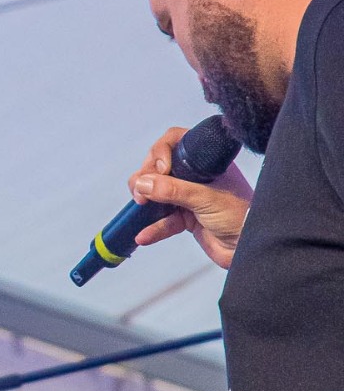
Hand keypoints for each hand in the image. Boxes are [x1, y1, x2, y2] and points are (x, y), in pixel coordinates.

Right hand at [129, 126, 252, 269]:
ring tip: (139, 207)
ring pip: (158, 194)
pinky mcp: (187, 219)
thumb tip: (143, 183)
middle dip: (146, 177)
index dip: (161, 151)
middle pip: (160, 167)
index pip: (176, 142)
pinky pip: (164, 221)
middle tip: (142, 192)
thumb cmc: (241, 217)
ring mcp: (191, 197)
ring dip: (146, 201)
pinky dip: (153, 228)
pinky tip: (144, 235)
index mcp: (207, 162)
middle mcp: (197, 176)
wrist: (251, 248)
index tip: (159, 168)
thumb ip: (173, 190)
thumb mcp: (206, 199)